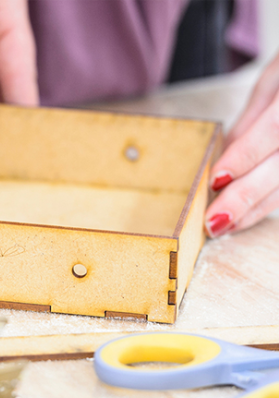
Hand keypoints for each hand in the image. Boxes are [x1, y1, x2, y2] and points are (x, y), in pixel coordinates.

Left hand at [205, 52, 278, 236]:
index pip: (274, 130)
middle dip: (246, 196)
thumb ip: (249, 122)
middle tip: (214, 221)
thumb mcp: (273, 82)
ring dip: (257, 209)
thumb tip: (222, 158)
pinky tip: (246, 217)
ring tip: (225, 225)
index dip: (244, 157)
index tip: (215, 179)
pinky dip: (269, 203)